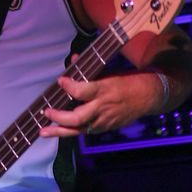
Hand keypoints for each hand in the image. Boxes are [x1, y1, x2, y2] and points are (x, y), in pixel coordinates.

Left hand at [40, 70, 162, 138]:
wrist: (148, 97)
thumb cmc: (128, 81)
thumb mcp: (110, 73)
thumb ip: (89, 70)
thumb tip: (73, 60)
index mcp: (104, 90)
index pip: (82, 91)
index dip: (69, 86)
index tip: (60, 80)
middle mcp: (102, 107)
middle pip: (77, 117)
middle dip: (59, 116)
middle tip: (47, 111)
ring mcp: (103, 121)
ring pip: (78, 129)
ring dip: (59, 131)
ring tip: (43, 131)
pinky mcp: (105, 128)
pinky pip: (85, 131)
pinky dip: (71, 131)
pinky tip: (58, 130)